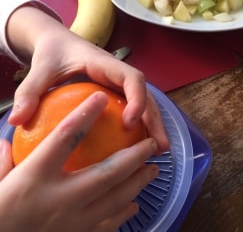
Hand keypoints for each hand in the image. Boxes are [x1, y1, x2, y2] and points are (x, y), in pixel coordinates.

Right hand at [0, 92, 158, 231]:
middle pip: (107, 172)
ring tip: (153, 169)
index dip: (85, 114)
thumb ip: (2, 161)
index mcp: (35, 177)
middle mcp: (60, 198)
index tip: (101, 97)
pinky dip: (124, 212)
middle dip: (135, 156)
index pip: (65, 137)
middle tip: (151, 144)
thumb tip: (5, 141)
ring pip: (116, 198)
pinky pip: (108, 225)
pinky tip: (134, 204)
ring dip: (138, 182)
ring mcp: (73, 222)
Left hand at [6, 5, 169, 153]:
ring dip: (154, 124)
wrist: (59, 42)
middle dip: (155, 119)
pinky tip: (141, 143)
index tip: (130, 123)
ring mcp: (120, 84)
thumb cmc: (53, 53)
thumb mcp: (41, 69)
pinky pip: (135, 107)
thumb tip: (18, 120)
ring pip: (145, 102)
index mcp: (105, 65)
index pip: (131, 78)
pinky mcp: (117, 92)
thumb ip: (30, 90)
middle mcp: (118, 74)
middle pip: (146, 94)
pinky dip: (143, 123)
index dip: (137, 99)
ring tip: (158, 150)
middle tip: (160, 147)